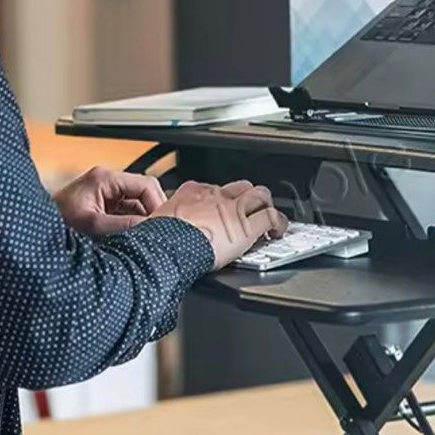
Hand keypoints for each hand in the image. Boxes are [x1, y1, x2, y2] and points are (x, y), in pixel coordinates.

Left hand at [53, 166, 166, 236]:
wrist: (33, 228)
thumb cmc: (56, 220)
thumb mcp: (92, 223)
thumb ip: (122, 225)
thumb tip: (148, 228)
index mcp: (105, 178)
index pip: (146, 185)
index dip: (158, 204)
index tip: (162, 222)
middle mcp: (108, 182)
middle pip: (146, 193)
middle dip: (153, 212)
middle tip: (157, 231)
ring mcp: (108, 193)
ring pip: (139, 204)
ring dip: (143, 220)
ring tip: (143, 236)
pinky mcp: (106, 205)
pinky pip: (129, 212)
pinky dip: (133, 224)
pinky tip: (133, 236)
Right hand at [148, 179, 287, 269]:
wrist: (168, 248)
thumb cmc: (158, 240)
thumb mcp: (157, 222)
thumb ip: (165, 222)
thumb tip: (156, 230)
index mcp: (191, 193)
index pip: (212, 189)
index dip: (221, 200)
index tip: (220, 210)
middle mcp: (215, 196)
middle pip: (240, 186)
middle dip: (246, 198)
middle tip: (248, 212)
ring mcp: (233, 208)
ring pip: (260, 195)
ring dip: (265, 206)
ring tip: (266, 219)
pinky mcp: (247, 225)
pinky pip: (272, 217)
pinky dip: (279, 223)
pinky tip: (278, 231)